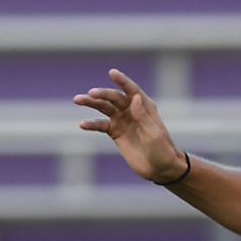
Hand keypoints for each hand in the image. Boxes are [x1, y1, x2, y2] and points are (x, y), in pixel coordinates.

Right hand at [73, 69, 188, 182]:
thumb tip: (134, 97)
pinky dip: (91, 124)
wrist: (160, 168)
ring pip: (104, 108)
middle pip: (114, 97)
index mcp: (145, 106)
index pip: (131, 90)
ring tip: (78, 100)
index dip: (122, 80)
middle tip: (90, 94)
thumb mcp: (154, 134)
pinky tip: (82, 124)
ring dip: (91, 103)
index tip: (112, 72)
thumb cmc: (162, 150)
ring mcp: (122, 120)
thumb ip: (142, 116)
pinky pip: (100, 125)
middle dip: (102, 94)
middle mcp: (132, 110)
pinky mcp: (115, 132)